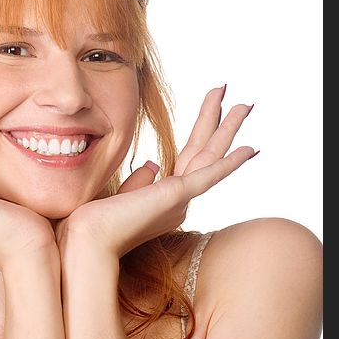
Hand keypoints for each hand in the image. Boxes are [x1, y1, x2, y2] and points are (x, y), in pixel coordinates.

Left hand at [55, 85, 257, 258]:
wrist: (88, 238)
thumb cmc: (96, 221)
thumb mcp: (122, 195)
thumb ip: (140, 181)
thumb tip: (155, 164)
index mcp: (165, 198)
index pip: (190, 158)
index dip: (204, 133)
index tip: (212, 114)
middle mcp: (179, 199)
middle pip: (205, 151)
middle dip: (220, 122)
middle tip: (238, 99)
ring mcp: (181, 198)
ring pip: (212, 155)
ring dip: (229, 128)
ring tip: (246, 104)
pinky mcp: (177, 196)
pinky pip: (210, 175)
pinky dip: (230, 163)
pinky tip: (250, 149)